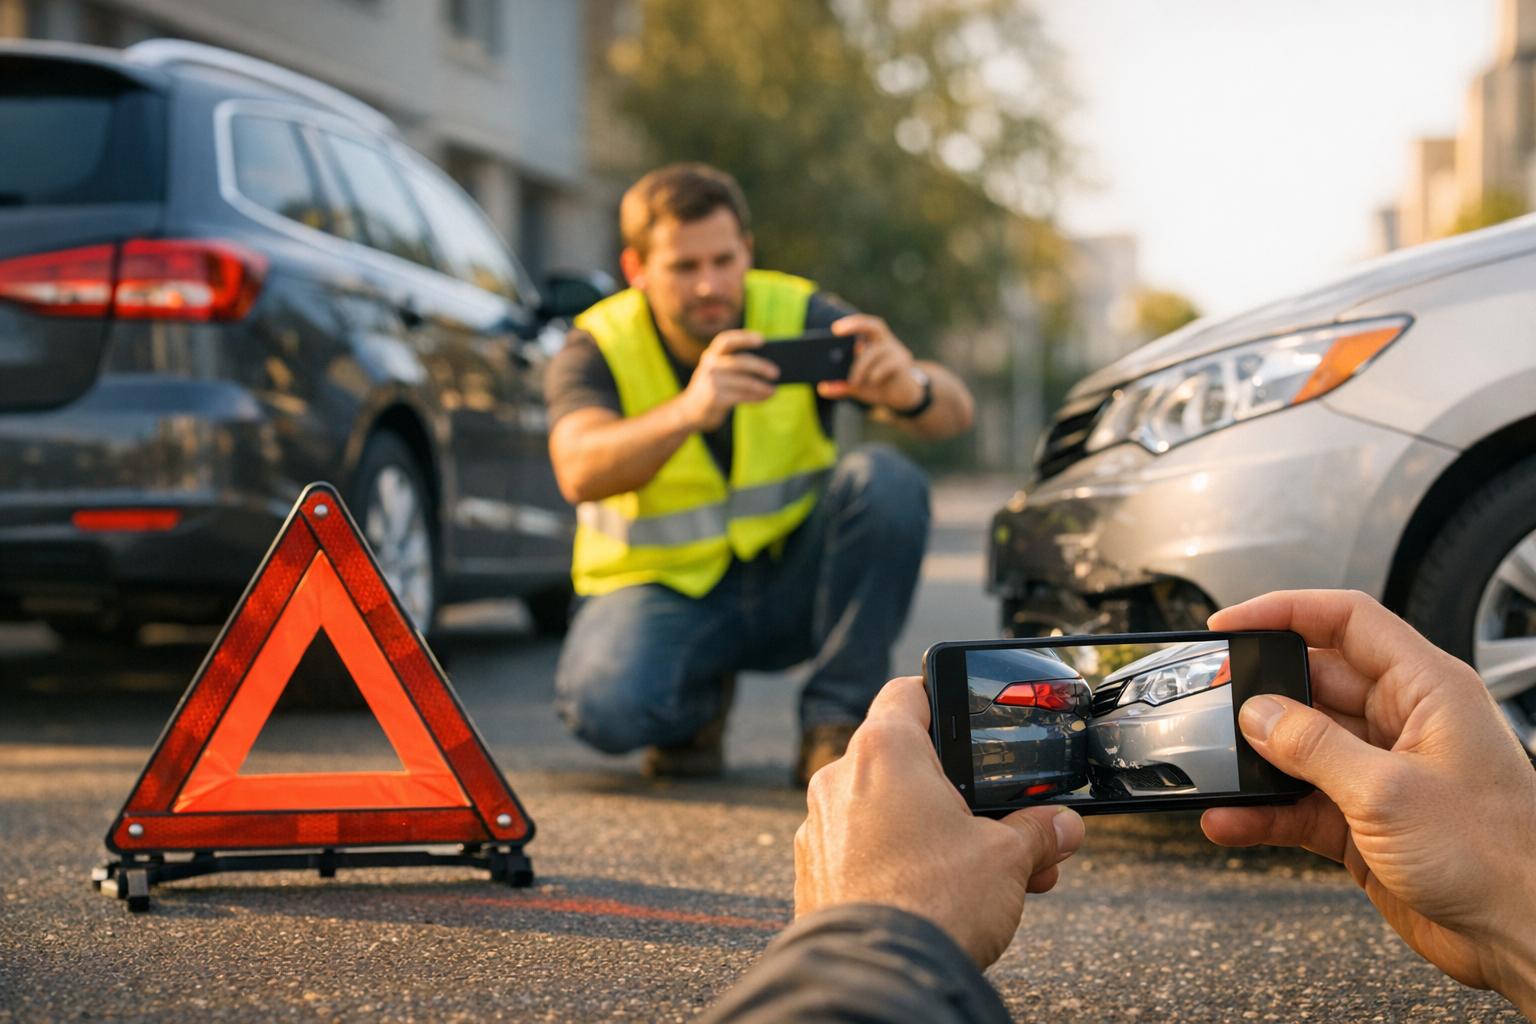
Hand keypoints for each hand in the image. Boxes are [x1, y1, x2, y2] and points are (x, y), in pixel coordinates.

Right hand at [678, 330, 778, 431]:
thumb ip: (736, 366)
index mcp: (710, 354)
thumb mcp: (718, 373)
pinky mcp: (715, 399)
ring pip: (744, 382)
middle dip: (761, 366)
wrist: (690, 412)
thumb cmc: (712, 388)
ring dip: (762, 386)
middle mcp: (710, 365)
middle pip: (740, 362)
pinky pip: (742, 396)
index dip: (744, 338)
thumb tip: (769, 367)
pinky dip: (757, 397)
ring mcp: (712, 382)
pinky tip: (766, 396)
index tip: (763, 340)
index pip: (726, 340)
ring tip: (774, 389)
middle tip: (777, 372)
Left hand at [795, 676, 1084, 966]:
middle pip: (904, 760)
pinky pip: (861, 846)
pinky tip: (939, 893)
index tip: (968, 717)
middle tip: (1000, 821)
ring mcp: (819, 826)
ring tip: (986, 870)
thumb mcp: (1007, 857)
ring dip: (932, 828)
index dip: (942, 697)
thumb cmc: (935, 902)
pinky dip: (897, 858)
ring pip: (884, 808)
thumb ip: (1037, 832)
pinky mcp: (813, 871)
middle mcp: (840, 779)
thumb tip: (1063, 827)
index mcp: (885, 751)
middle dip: (957, 790)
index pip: (909, 693)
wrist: (880, 974)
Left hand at [817, 315, 922, 410]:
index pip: (864, 324)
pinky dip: (875, 374)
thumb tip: (822, 388)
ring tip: (854, 381)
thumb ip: (841, 386)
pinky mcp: (902, 364)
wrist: (904, 397)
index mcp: (873, 342)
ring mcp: (896, 351)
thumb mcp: (858, 386)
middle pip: (874, 325)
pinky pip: (887, 365)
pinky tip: (872, 382)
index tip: (834, 328)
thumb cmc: (879, 385)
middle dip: (855, 325)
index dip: (851, 323)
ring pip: (875, 351)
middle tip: (837, 330)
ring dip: (860, 366)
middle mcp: (885, 342)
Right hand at [1201, 590, 1535, 1011]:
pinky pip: (1299, 803)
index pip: (1346, 621)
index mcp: (1426, 689)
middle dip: (1260, 694)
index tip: (1231, 625)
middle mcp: (1402, 722)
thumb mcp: (1389, 792)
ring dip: (1256, 762)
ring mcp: (1381, 773)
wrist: (1523, 935)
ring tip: (1215, 769)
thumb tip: (1257, 714)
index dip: (1285, 613)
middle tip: (1211, 703)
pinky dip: (1263, 812)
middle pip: (1313, 684)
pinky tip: (1232, 820)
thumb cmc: (1495, 857)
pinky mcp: (1364, 821)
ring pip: (1300, 747)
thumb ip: (1313, 747)